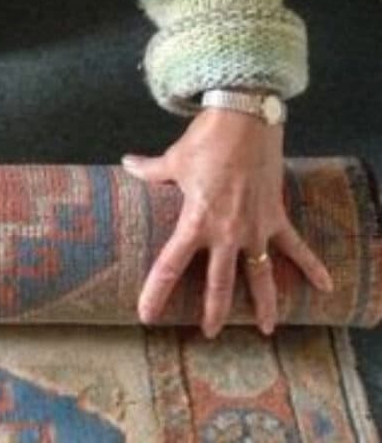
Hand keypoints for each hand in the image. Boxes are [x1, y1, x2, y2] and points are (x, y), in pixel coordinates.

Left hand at [122, 108, 333, 337]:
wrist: (244, 121)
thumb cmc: (206, 141)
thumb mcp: (174, 159)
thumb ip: (150, 170)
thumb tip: (127, 163)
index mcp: (195, 222)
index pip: (170, 265)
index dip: (157, 292)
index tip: (147, 315)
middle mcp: (226, 233)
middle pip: (219, 283)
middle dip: (214, 311)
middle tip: (208, 334)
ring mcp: (255, 229)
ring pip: (260, 276)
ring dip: (263, 303)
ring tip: (264, 329)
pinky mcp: (275, 217)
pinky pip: (296, 247)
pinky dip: (312, 266)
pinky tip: (327, 287)